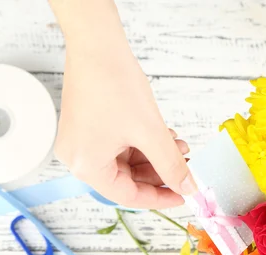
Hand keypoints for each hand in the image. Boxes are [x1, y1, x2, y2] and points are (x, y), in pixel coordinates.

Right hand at [50, 0, 196, 208]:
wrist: (97, 44)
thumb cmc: (115, 84)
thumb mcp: (150, 132)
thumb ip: (171, 165)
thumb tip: (188, 188)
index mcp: (86, 166)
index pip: (127, 196)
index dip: (159, 198)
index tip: (183, 195)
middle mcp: (78, 158)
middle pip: (126, 179)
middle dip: (160, 172)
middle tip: (186, 167)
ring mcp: (80, 142)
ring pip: (126, 162)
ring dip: (155, 157)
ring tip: (180, 147)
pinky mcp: (87, 127)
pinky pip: (119, 146)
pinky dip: (143, 144)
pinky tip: (165, 136)